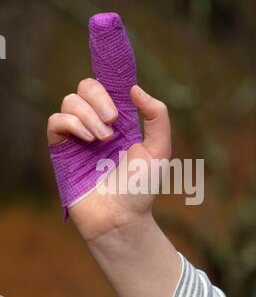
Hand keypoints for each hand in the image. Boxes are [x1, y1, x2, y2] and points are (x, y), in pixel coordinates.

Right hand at [47, 78, 170, 242]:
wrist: (120, 218)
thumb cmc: (141, 189)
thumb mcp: (160, 150)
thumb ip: (157, 116)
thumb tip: (135, 89)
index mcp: (121, 121)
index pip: (110, 87)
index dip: (111, 77)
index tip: (117, 77)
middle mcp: (98, 124)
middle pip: (86, 86)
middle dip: (100, 97)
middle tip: (114, 121)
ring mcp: (79, 136)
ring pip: (70, 101)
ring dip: (88, 114)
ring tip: (103, 139)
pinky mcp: (62, 150)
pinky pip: (56, 121)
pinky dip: (71, 123)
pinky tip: (87, 139)